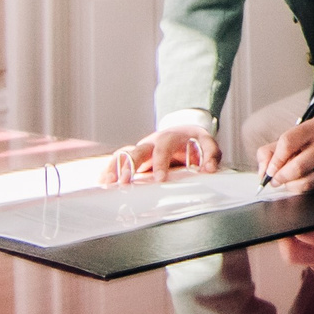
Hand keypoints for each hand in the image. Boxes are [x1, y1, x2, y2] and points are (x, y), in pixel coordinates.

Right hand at [103, 121, 218, 184]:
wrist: (183, 131)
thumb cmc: (194, 141)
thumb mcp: (207, 143)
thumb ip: (210, 154)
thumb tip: (209, 169)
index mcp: (169, 138)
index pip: (163, 149)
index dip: (161, 163)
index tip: (160, 178)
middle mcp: (151, 143)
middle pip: (137, 150)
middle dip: (130, 164)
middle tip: (124, 181)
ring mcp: (141, 149)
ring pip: (124, 154)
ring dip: (115, 167)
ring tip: (107, 182)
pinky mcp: (135, 157)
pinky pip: (119, 160)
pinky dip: (110, 169)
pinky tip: (102, 180)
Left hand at [257, 116, 313, 188]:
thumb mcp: (303, 135)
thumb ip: (276, 148)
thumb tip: (262, 170)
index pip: (287, 142)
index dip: (274, 160)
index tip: (269, 170)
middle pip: (296, 166)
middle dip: (280, 178)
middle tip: (275, 181)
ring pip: (307, 181)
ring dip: (293, 187)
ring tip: (289, 184)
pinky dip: (311, 188)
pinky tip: (311, 182)